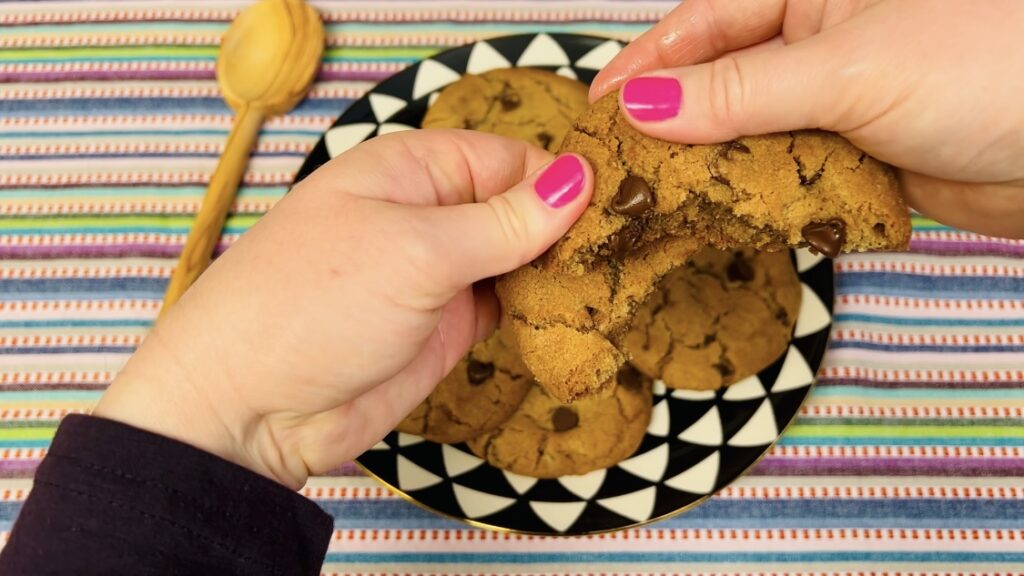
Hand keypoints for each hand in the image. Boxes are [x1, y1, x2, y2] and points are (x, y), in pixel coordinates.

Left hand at [94, 131, 592, 488]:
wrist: (249, 409)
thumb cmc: (310, 305)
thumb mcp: (415, 252)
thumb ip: (502, 223)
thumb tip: (579, 181)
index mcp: (413, 169)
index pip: (511, 159)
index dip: (563, 181)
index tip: (620, 209)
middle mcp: (430, 215)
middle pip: (522, 209)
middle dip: (569, 229)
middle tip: (629, 253)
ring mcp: (440, 274)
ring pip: (521, 260)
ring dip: (560, 273)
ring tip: (616, 286)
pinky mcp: (448, 328)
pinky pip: (510, 308)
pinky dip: (542, 312)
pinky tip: (579, 317)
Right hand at [591, 0, 1023, 238]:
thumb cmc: (989, 67)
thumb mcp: (850, 69)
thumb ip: (740, 92)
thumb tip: (641, 107)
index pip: (705, 23)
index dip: (645, 65)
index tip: (594, 110)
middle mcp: (820, 40)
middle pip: (718, 81)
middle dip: (668, 123)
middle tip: (611, 167)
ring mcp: (838, 102)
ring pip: (747, 135)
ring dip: (707, 168)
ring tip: (649, 201)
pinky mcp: (857, 158)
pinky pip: (785, 176)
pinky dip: (753, 198)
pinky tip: (717, 218)